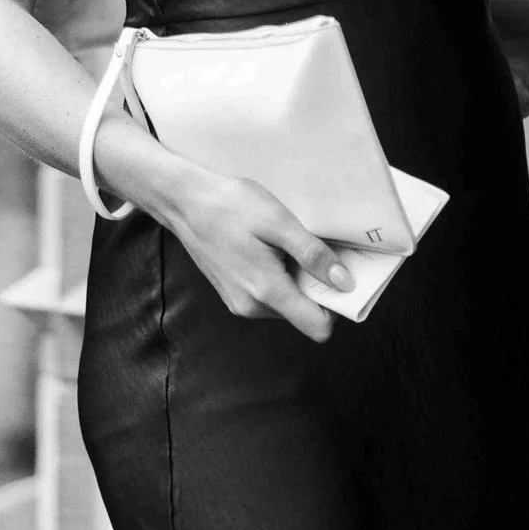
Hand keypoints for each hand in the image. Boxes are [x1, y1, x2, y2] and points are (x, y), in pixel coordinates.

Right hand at [156, 165, 351, 342]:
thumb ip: (313, 255)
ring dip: (294, 279)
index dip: (335, 305)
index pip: (317, 327)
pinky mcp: (232, 294)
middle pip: (303, 314)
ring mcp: (240, 303)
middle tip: (311, 249)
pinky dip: (277, 277)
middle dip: (314, 286)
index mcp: (267, 292)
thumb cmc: (231, 206)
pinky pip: (268, 296)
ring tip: (285, 244)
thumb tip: (344, 283)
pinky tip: (268, 248)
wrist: (184, 202)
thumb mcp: (279, 223)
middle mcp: (252, 307)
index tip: (339, 277)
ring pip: (286, 304)